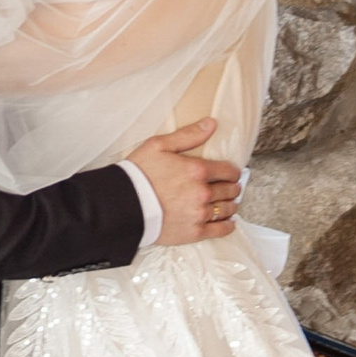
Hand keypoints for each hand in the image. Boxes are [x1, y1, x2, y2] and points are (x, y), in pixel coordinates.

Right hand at [133, 118, 241, 245]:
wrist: (123, 205)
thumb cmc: (139, 173)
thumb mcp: (159, 145)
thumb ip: (188, 135)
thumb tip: (211, 124)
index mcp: (197, 170)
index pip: (229, 171)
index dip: (233, 171)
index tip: (232, 173)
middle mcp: (202, 192)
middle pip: (230, 190)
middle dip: (232, 187)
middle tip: (231, 187)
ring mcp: (199, 213)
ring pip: (226, 209)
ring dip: (231, 205)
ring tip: (229, 203)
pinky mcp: (194, 232)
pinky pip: (220, 230)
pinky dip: (227, 225)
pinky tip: (228, 221)